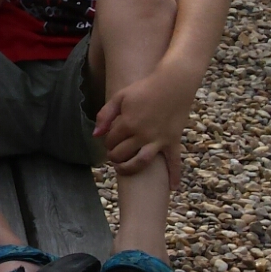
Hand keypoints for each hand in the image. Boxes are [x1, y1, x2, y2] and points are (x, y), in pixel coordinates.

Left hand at [93, 66, 192, 185]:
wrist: (174, 83)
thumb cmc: (145, 88)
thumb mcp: (120, 97)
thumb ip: (105, 115)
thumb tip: (95, 135)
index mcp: (128, 123)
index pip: (110, 141)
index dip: (107, 142)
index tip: (109, 139)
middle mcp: (142, 134)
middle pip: (122, 154)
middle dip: (114, 156)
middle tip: (113, 155)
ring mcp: (159, 139)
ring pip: (141, 162)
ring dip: (129, 169)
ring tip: (122, 169)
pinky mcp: (173, 140)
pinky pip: (175, 161)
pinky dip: (174, 176)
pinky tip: (172, 188)